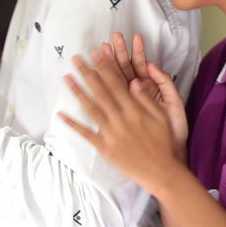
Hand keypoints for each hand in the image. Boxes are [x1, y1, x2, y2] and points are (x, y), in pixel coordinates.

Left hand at [58, 53, 186, 193]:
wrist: (161, 172)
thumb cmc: (164, 144)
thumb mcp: (161, 118)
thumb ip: (146, 99)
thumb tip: (133, 82)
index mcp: (134, 110)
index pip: (116, 83)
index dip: (105, 67)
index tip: (96, 54)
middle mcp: (120, 119)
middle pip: (100, 91)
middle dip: (87, 73)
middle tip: (76, 59)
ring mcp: (111, 134)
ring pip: (91, 109)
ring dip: (77, 92)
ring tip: (67, 78)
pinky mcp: (105, 148)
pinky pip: (86, 134)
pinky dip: (73, 125)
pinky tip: (61, 115)